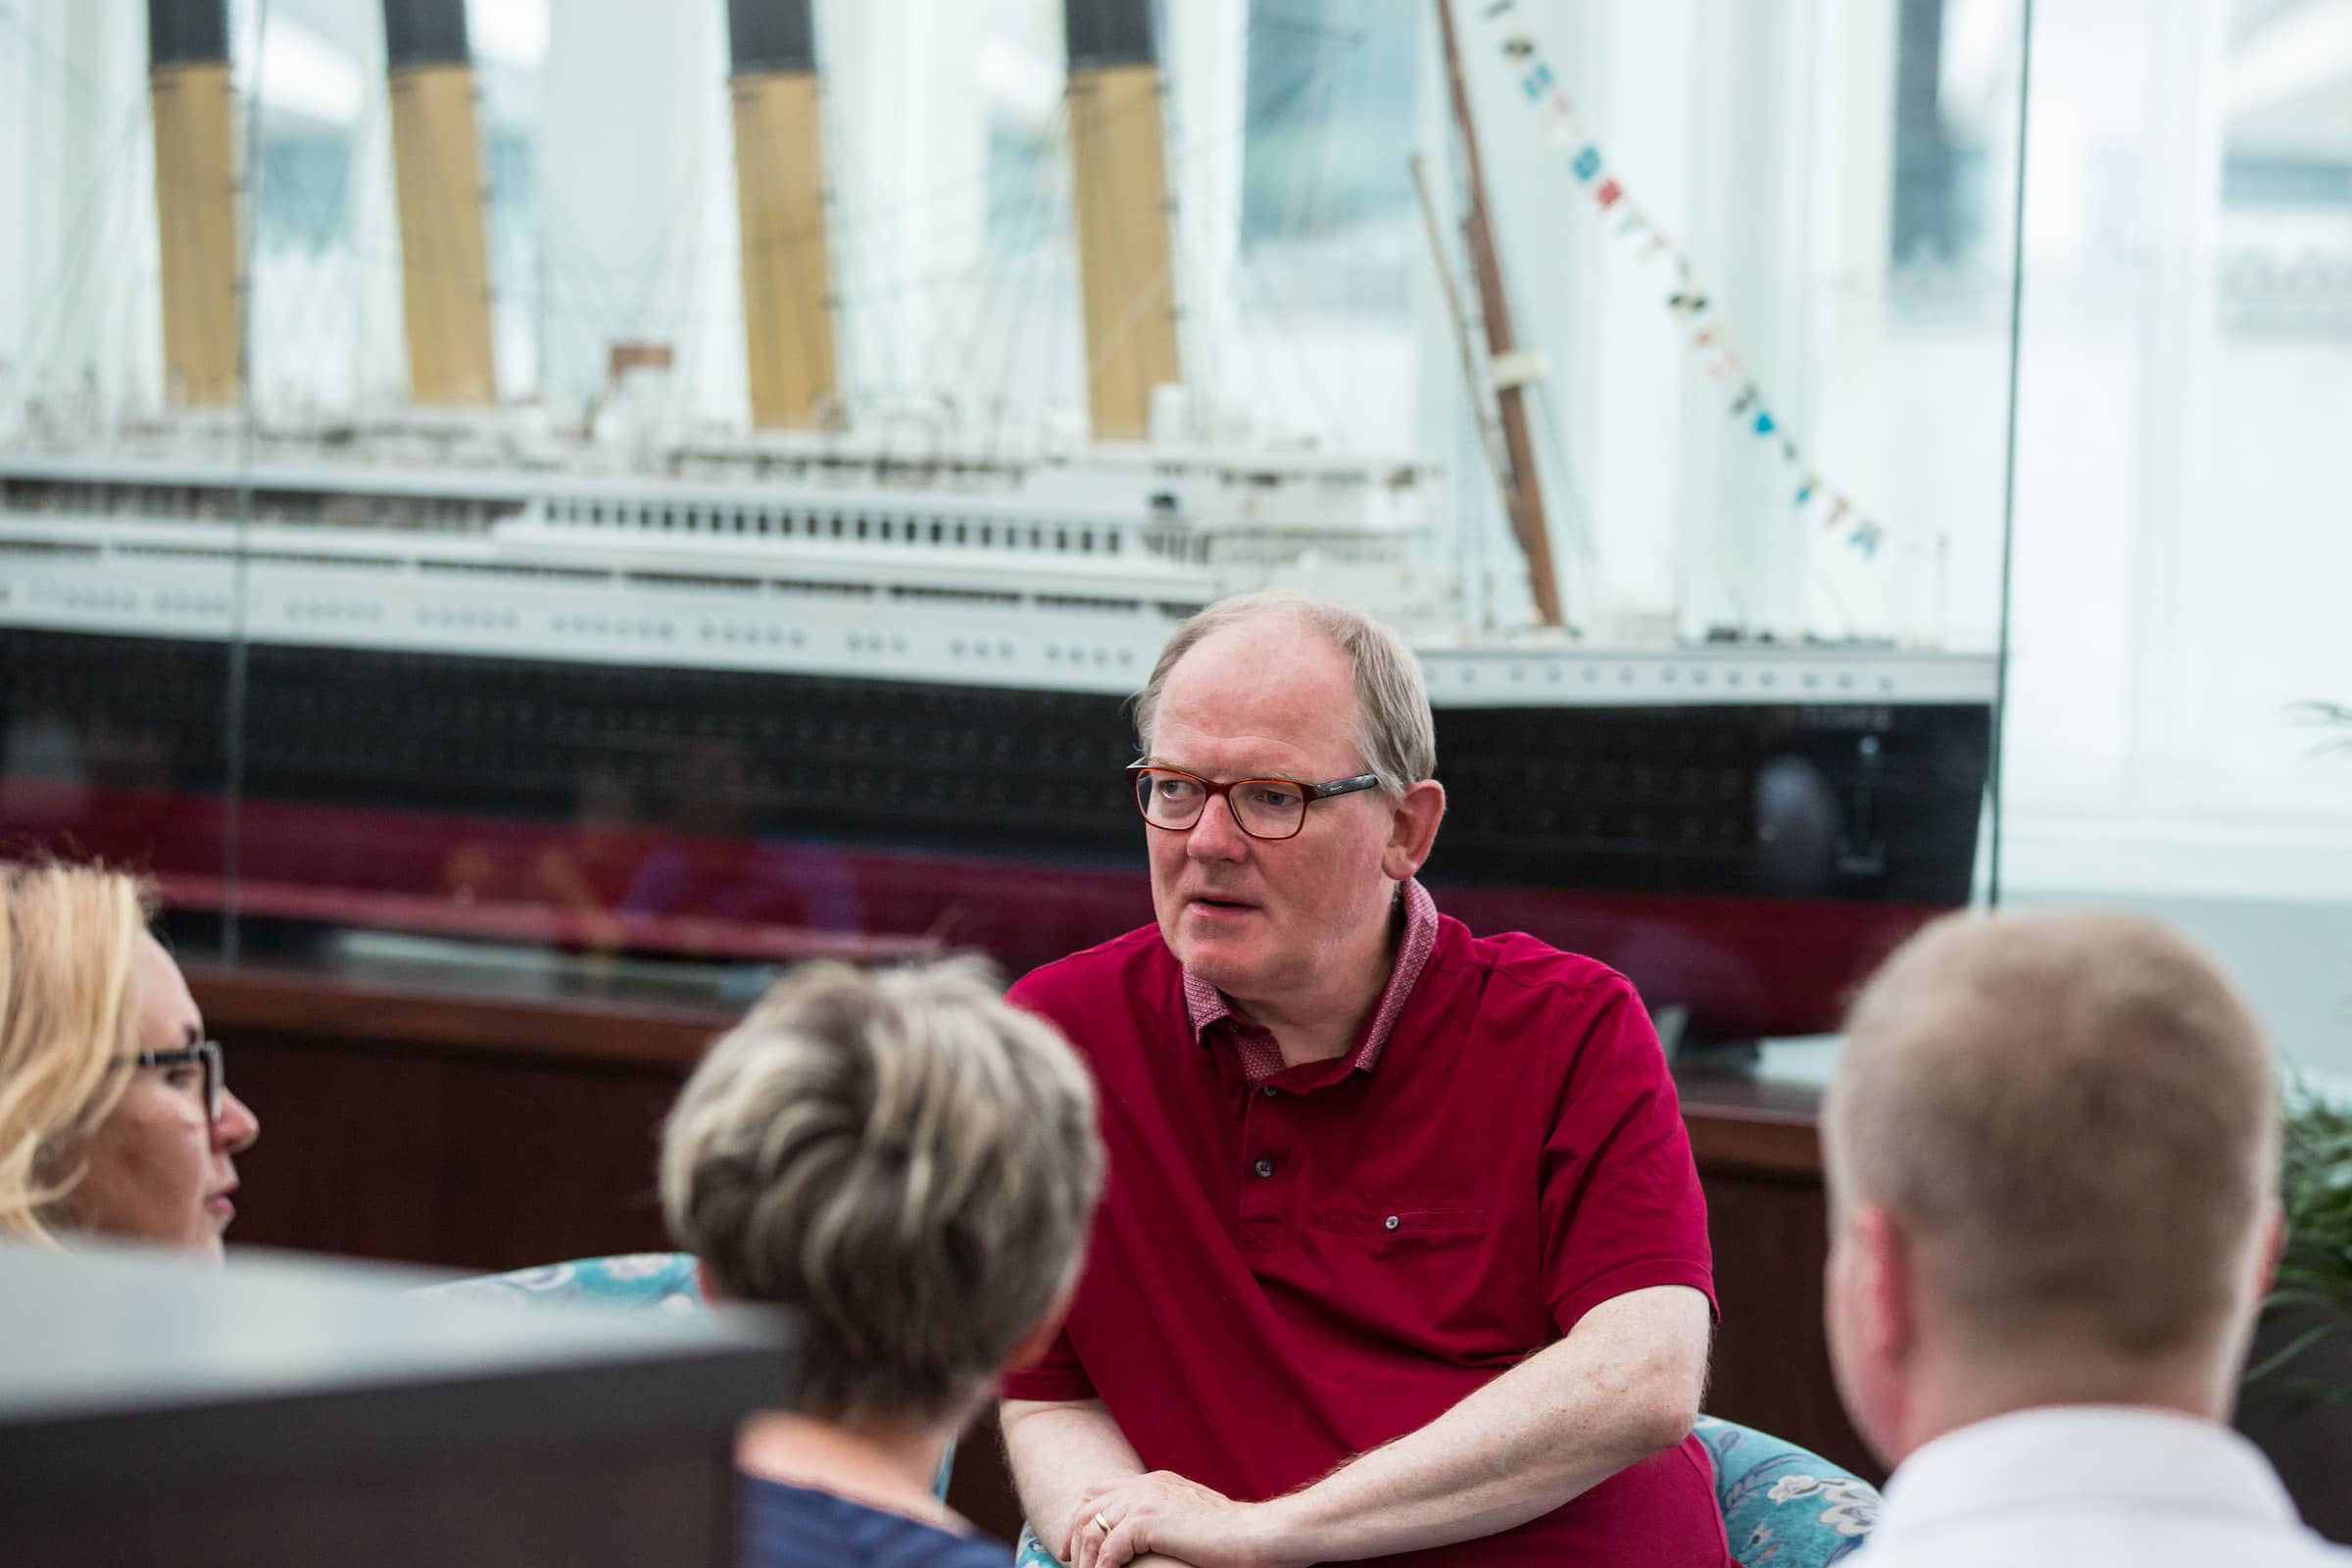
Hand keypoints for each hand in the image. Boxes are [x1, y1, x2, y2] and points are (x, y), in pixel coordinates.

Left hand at [1065, 1471, 1293, 1567]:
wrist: (1253, 1534)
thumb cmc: (1229, 1533)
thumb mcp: (1189, 1515)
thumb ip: (1165, 1515)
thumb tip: (1147, 1535)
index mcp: (1154, 1481)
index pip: (1101, 1490)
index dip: (1082, 1515)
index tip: (1075, 1543)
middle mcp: (1145, 1484)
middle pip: (1089, 1505)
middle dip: (1073, 1535)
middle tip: (1068, 1560)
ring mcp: (1145, 1499)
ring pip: (1093, 1528)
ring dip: (1086, 1557)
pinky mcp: (1147, 1520)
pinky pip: (1108, 1547)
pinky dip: (1102, 1566)